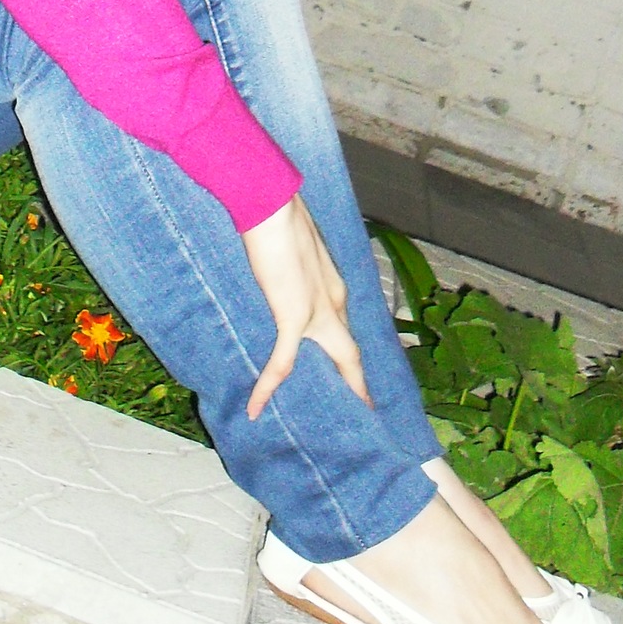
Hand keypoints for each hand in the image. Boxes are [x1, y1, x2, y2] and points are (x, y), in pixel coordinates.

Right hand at [240, 194, 371, 418]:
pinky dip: (268, 386)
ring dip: (342, 387)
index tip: (354, 368)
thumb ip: (298, 270)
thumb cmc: (279, 216)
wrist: (273, 208)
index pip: (345, 324)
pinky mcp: (293, 316)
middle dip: (358, 380)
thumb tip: (284, 277)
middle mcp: (333, 302)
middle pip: (351, 351)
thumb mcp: (297, 247)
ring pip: (337, 359)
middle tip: (366, 407)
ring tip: (346, 415)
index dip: (349, 349)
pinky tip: (256, 407)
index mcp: (334, 285)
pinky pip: (282, 361)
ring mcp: (317, 311)